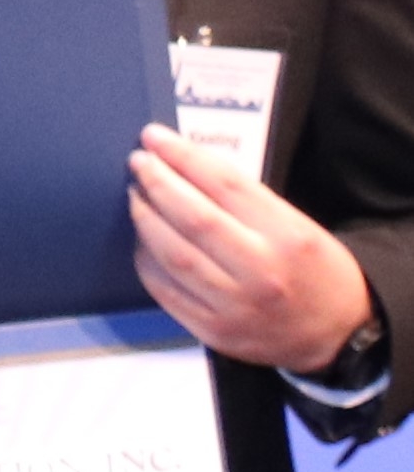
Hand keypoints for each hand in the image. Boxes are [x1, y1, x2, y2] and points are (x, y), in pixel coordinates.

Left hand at [130, 127, 377, 373]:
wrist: (336, 333)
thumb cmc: (314, 270)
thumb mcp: (298, 226)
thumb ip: (246, 202)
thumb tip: (186, 167)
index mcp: (287, 236)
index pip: (225, 185)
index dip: (184, 157)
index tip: (154, 138)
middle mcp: (260, 271)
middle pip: (193, 218)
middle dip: (158, 184)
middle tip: (138, 161)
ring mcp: (233, 305)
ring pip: (171, 255)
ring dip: (145, 220)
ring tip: (135, 196)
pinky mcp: (213, 330)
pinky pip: (164, 289)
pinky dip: (146, 260)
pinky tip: (142, 240)